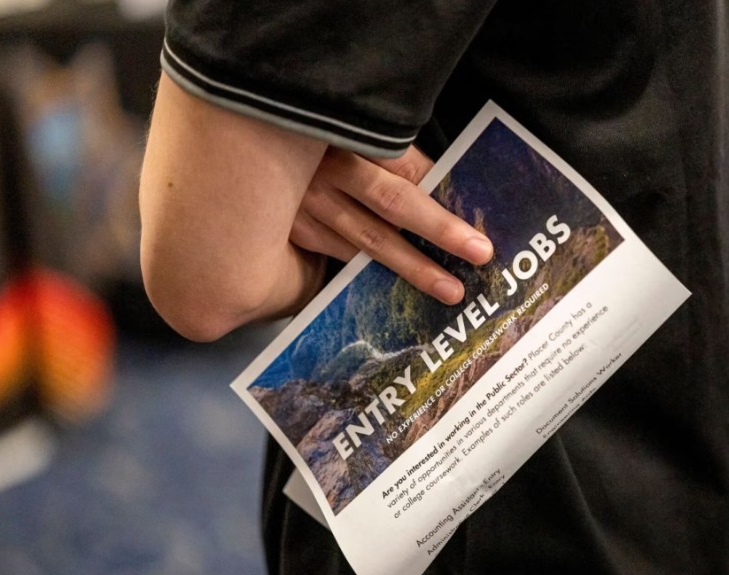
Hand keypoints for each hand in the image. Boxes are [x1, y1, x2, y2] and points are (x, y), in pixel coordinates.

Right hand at [289, 146, 492, 303]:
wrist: (250, 148)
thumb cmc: (312, 137)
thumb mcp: (351, 132)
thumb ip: (391, 156)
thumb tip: (439, 187)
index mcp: (347, 136)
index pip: (405, 169)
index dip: (442, 196)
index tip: (476, 223)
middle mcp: (325, 169)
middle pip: (392, 204)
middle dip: (439, 231)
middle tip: (478, 254)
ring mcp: (306, 203)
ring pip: (367, 240)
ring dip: (411, 266)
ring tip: (447, 288)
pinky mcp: (293, 229)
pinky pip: (340, 253)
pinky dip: (372, 270)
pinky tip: (398, 286)